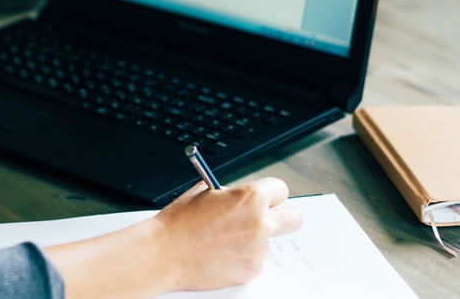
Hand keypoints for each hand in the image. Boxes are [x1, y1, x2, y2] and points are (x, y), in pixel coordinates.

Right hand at [151, 177, 302, 290]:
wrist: (164, 253)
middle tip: (266, 219)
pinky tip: (221, 253)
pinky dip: (243, 257)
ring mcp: (258, 250)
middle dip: (283, 217)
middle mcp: (261, 223)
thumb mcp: (204, 192)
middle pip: (295, 218)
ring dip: (254, 239)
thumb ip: (231, 193)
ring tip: (224, 240)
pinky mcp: (251, 270)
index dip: (270, 193)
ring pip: (269, 241)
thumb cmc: (179, 223)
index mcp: (251, 198)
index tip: (265, 198)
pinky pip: (256, 260)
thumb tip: (241, 196)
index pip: (281, 190)